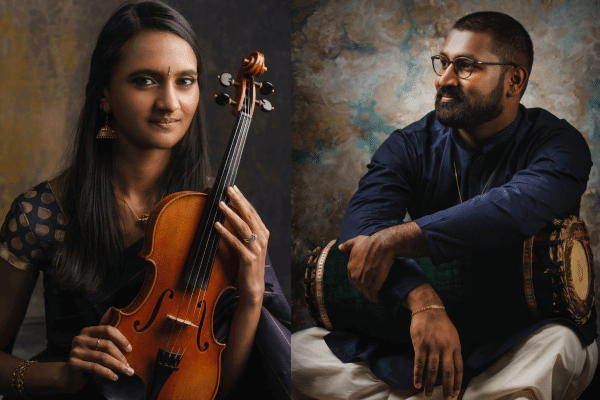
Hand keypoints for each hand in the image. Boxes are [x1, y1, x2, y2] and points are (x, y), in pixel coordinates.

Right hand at [61, 324, 133, 392]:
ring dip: (117, 366)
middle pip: (107, 345)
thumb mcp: (97, 348)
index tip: (130, 349)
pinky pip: (95, 368)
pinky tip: (115, 377)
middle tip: (129, 366)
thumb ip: (108, 342)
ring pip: (103, 358)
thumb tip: (130, 347)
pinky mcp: (73, 363)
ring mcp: (76, 351)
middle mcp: (80, 339)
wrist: (68, 376)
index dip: (121, 339)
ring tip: (127, 372)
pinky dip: (108, 373)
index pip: (108, 330)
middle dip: (121, 356)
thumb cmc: (88, 360)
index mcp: (88, 331)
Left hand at [215, 185, 267, 303]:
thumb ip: (243, 230)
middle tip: (228, 189)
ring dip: (231, 214)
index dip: (242, 199)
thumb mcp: (248, 245)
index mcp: (263, 233)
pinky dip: (225, 233)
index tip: (233, 188)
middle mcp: (262, 239)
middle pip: (249, 215)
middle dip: (238, 200)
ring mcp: (256, 249)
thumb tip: (231, 213)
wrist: (253, 287)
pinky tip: (216, 225)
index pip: (252, 211)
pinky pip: (235, 242)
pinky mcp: (249, 258)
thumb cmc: (247, 265)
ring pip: (243, 227)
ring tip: (220, 204)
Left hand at [338, 230, 396, 301]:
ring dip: (370, 294)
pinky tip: (379, 297)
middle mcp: (354, 276)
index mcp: (350, 267)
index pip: (352, 278)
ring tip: (376, 294)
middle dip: (364, 288)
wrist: (380, 246)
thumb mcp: (356, 241)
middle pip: (358, 287)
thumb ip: (347, 245)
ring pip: (365, 292)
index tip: (365, 280)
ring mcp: (363, 281)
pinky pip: (373, 296)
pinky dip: (376, 298)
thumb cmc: (370, 243)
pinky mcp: (372, 285)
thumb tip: (339, 247)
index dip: (359, 280)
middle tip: (372, 287)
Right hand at [410, 308, 461, 398]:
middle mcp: (445, 348)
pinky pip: (419, 363)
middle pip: (447, 372)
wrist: (428, 309)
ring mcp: (432, 347)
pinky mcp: (420, 345)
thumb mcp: (453, 335)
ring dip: (430, 384)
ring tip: (428, 394)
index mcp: (455, 346)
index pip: (458, 368)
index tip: (455, 394)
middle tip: (445, 399)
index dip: (458, 382)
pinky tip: (417, 383)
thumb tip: (452, 367)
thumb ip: (453, 350)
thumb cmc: (441, 323)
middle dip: (447, 387)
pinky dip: (418, 375)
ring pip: (432, 370)